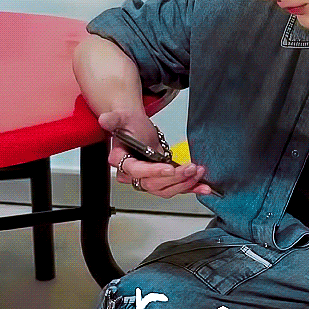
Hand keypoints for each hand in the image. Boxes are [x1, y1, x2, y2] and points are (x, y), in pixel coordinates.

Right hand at [98, 109, 214, 197]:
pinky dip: (191, 189)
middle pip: (153, 183)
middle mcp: (133, 174)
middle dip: (174, 177)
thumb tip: (105, 119)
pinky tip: (203, 188)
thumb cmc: (129, 125)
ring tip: (198, 172)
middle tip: (190, 168)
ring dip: (184, 184)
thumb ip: (113, 120)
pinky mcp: (161, 180)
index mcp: (121, 161)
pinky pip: (175, 188)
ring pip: (165, 189)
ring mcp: (148, 179)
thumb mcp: (121, 118)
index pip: (136, 171)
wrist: (136, 127)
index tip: (168, 168)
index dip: (153, 171)